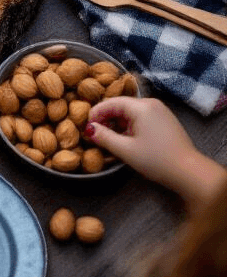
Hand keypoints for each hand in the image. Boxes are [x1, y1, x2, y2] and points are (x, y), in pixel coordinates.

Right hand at [88, 97, 226, 210]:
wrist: (190, 173)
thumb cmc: (157, 160)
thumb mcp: (126, 150)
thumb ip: (104, 137)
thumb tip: (89, 128)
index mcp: (141, 106)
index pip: (110, 103)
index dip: (95, 113)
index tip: (86, 127)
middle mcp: (151, 103)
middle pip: (120, 106)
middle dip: (107, 119)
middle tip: (97, 134)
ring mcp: (160, 111)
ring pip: (131, 112)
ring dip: (118, 123)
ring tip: (111, 139)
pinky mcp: (165, 120)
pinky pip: (141, 117)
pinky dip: (130, 125)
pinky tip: (127, 139)